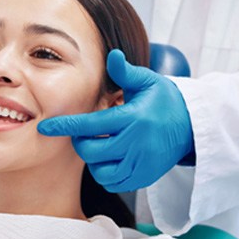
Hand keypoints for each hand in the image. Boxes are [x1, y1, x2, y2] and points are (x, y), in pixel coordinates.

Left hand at [38, 50, 194, 191]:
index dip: (65, 127)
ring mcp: (141, 164)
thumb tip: (112, 55)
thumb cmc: (164, 101)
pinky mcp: (145, 177)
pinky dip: (106, 173)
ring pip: (100, 171)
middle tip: (87, 133)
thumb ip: (125, 72)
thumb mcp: (148, 82)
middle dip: (81, 142)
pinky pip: (114, 183)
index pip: (90, 125)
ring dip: (94, 159)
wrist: (193, 126)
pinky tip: (111, 159)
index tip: (45, 127)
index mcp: (132, 118)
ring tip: (102, 145)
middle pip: (91, 151)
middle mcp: (136, 144)